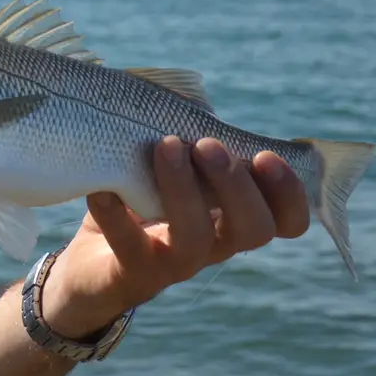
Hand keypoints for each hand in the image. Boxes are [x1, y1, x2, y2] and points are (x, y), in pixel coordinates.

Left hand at [39, 136, 310, 339]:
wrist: (85, 266)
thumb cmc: (137, 203)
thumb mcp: (171, 169)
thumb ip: (191, 143)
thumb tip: (197, 103)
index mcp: (232, 219)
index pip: (288, 221)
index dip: (289, 193)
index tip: (267, 155)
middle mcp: (213, 245)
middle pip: (254, 230)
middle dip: (238, 184)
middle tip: (207, 144)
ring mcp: (173, 263)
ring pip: (197, 239)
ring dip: (185, 190)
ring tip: (165, 148)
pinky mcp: (131, 273)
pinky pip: (130, 248)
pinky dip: (116, 215)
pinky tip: (104, 188)